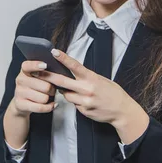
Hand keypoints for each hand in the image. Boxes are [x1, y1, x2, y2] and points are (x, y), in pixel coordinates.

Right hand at [10, 60, 56, 117]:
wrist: (22, 103)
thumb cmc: (35, 86)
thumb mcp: (38, 76)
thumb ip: (46, 72)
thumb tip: (59, 73)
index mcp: (25, 70)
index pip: (28, 65)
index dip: (36, 65)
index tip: (45, 65)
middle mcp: (20, 79)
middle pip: (45, 86)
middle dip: (52, 89)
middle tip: (52, 89)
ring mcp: (19, 92)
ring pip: (44, 98)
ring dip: (49, 99)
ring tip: (48, 96)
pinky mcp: (20, 104)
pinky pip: (40, 107)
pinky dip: (49, 107)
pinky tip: (52, 104)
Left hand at [35, 48, 149, 140]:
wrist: (122, 111)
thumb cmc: (112, 93)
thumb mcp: (101, 80)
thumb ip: (86, 77)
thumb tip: (71, 72)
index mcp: (92, 78)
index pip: (75, 66)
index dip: (63, 58)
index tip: (54, 52)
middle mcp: (87, 89)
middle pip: (63, 82)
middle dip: (50, 76)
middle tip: (40, 72)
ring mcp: (85, 101)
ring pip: (66, 95)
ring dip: (65, 91)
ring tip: (73, 89)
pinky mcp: (83, 110)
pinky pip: (73, 104)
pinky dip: (75, 101)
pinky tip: (84, 100)